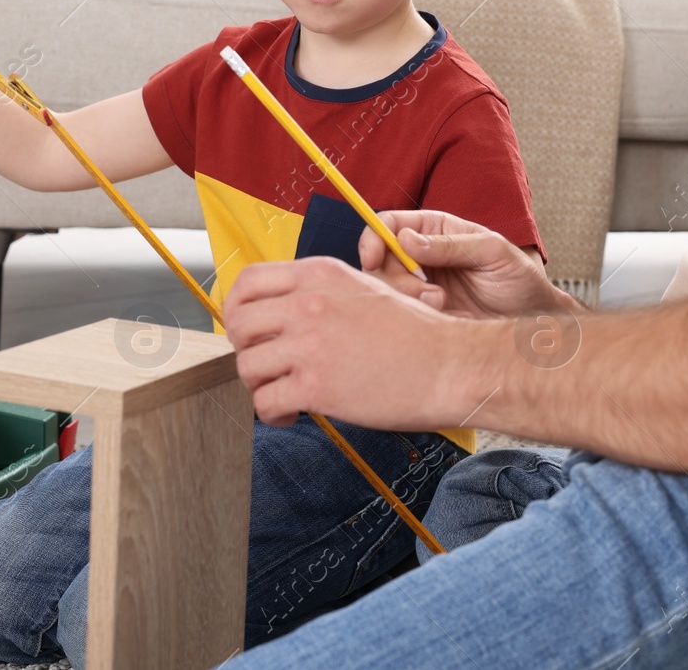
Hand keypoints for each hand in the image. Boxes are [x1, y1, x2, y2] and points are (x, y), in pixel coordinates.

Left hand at [224, 256, 478, 429]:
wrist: (451, 365)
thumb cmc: (418, 333)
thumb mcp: (366, 288)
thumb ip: (322, 293)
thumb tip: (284, 310)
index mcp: (319, 273)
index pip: (248, 281)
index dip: (236, 308)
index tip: (245, 329)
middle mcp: (308, 303)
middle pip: (238, 324)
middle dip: (244, 349)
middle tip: (265, 365)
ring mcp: (310, 344)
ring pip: (246, 365)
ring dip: (258, 385)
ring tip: (282, 394)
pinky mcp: (316, 386)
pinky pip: (265, 402)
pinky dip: (272, 414)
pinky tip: (293, 414)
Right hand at [357, 209, 570, 319]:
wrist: (533, 321)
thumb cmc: (519, 278)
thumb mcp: (493, 252)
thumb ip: (451, 244)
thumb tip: (406, 240)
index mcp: (436, 228)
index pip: (391, 224)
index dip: (374, 237)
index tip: (372, 258)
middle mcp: (423, 255)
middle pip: (382, 260)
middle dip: (397, 279)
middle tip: (431, 295)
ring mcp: (422, 285)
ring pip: (390, 290)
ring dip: (412, 300)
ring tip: (444, 305)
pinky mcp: (426, 312)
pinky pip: (407, 314)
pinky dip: (426, 318)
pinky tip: (456, 318)